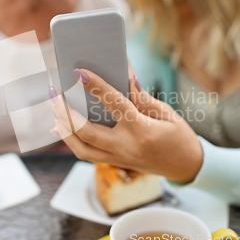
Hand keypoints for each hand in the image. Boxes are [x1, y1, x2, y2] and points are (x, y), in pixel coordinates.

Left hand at [51, 68, 202, 182]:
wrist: (186, 167)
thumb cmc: (180, 137)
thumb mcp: (168, 114)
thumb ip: (144, 98)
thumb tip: (126, 78)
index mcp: (143, 131)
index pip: (115, 105)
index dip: (97, 86)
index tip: (79, 72)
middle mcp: (126, 147)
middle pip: (86, 132)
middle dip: (66, 112)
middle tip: (54, 92)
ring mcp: (118, 158)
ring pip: (80, 148)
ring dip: (63, 128)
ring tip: (54, 108)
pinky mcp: (114, 162)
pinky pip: (86, 154)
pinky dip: (70, 140)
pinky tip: (60, 126)